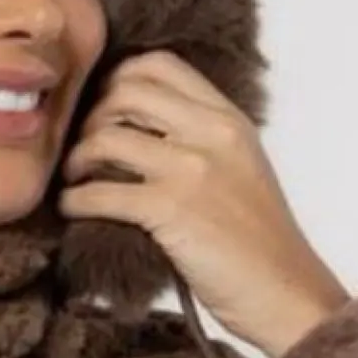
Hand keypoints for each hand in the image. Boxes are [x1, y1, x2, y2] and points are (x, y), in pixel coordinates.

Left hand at [57, 48, 352, 357]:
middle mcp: (211, 133)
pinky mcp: (171, 211)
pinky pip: (102, 192)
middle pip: (126, 92)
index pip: (161, 66)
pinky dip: (75, 200)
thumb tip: (143, 130)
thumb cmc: (261, 244)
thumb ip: (205, 140)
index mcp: (229, 119)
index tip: (101, 106)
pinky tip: (71, 208)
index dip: (118, 79)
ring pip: (106, 138)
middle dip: (91, 116)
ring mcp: (191, 170)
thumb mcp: (243, 169)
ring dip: (76, 158)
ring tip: (73, 178)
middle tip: (81, 146)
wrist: (286, 291)